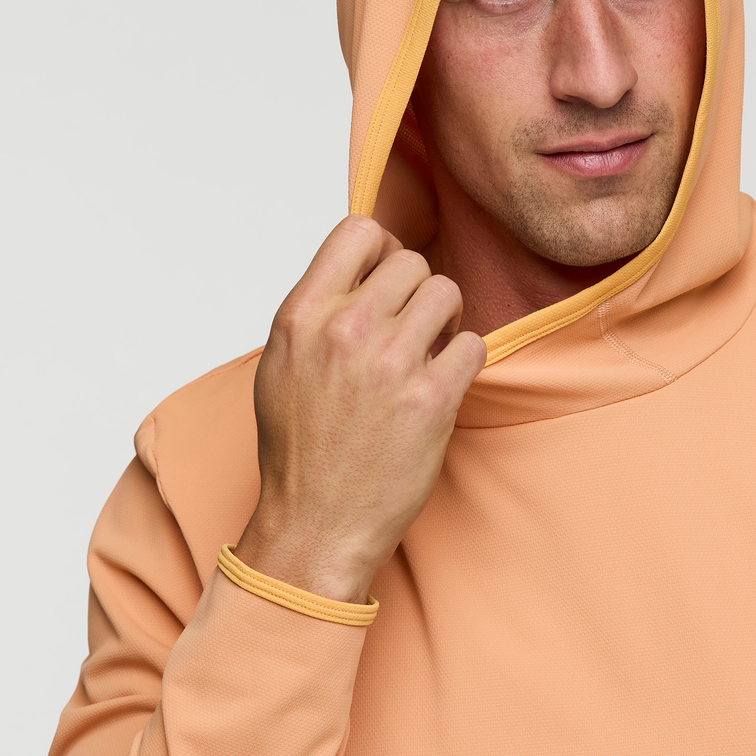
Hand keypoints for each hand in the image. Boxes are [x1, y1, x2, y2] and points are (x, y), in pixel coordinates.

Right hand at [234, 215, 485, 603]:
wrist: (315, 526)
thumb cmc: (299, 447)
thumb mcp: (283, 363)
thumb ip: (320, 309)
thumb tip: (365, 267)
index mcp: (301, 315)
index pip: (358, 229)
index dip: (382, 249)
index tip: (386, 279)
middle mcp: (344, 330)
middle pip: (412, 261)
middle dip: (419, 290)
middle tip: (415, 326)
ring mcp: (389, 363)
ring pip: (447, 292)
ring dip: (447, 319)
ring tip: (431, 351)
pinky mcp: (431, 398)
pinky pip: (473, 343)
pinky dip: (465, 360)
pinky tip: (444, 382)